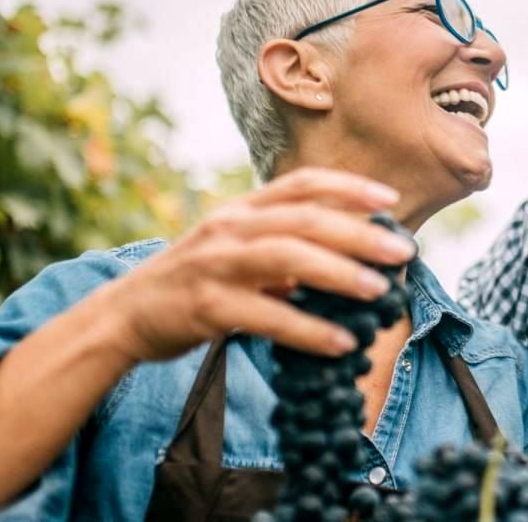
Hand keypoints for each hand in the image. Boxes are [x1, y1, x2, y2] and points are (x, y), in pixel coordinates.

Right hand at [101, 167, 416, 361]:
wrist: (125, 315)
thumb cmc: (194, 282)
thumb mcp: (236, 249)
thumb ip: (284, 246)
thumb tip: (349, 256)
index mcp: (241, 209)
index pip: (301, 184)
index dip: (348, 187)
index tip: (389, 201)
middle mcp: (229, 227)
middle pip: (304, 219)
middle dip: (358, 234)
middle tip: (402, 253)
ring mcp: (215, 264)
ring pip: (287, 259)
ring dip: (339, 275)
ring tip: (378, 293)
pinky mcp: (206, 306)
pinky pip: (267, 317)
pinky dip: (308, 330)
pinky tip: (340, 343)